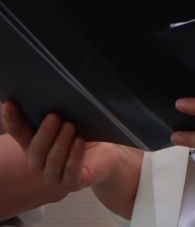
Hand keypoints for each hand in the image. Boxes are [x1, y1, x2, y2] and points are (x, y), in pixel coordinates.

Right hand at [1, 101, 135, 198]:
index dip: (12, 119)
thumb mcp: (67, 124)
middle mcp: (39, 164)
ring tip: (70, 126)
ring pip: (52, 161)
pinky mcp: (71, 183)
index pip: (19, 132)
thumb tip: (47, 90)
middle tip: (55, 116)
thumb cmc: (81, 137)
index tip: (9, 104)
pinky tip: (79, 143)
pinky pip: (70, 172)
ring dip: (61, 143)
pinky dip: (74, 157)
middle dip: (45, 133)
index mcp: (34, 147)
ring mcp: (53, 176)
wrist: (105, 156)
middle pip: (36, 150)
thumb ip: (54, 115)